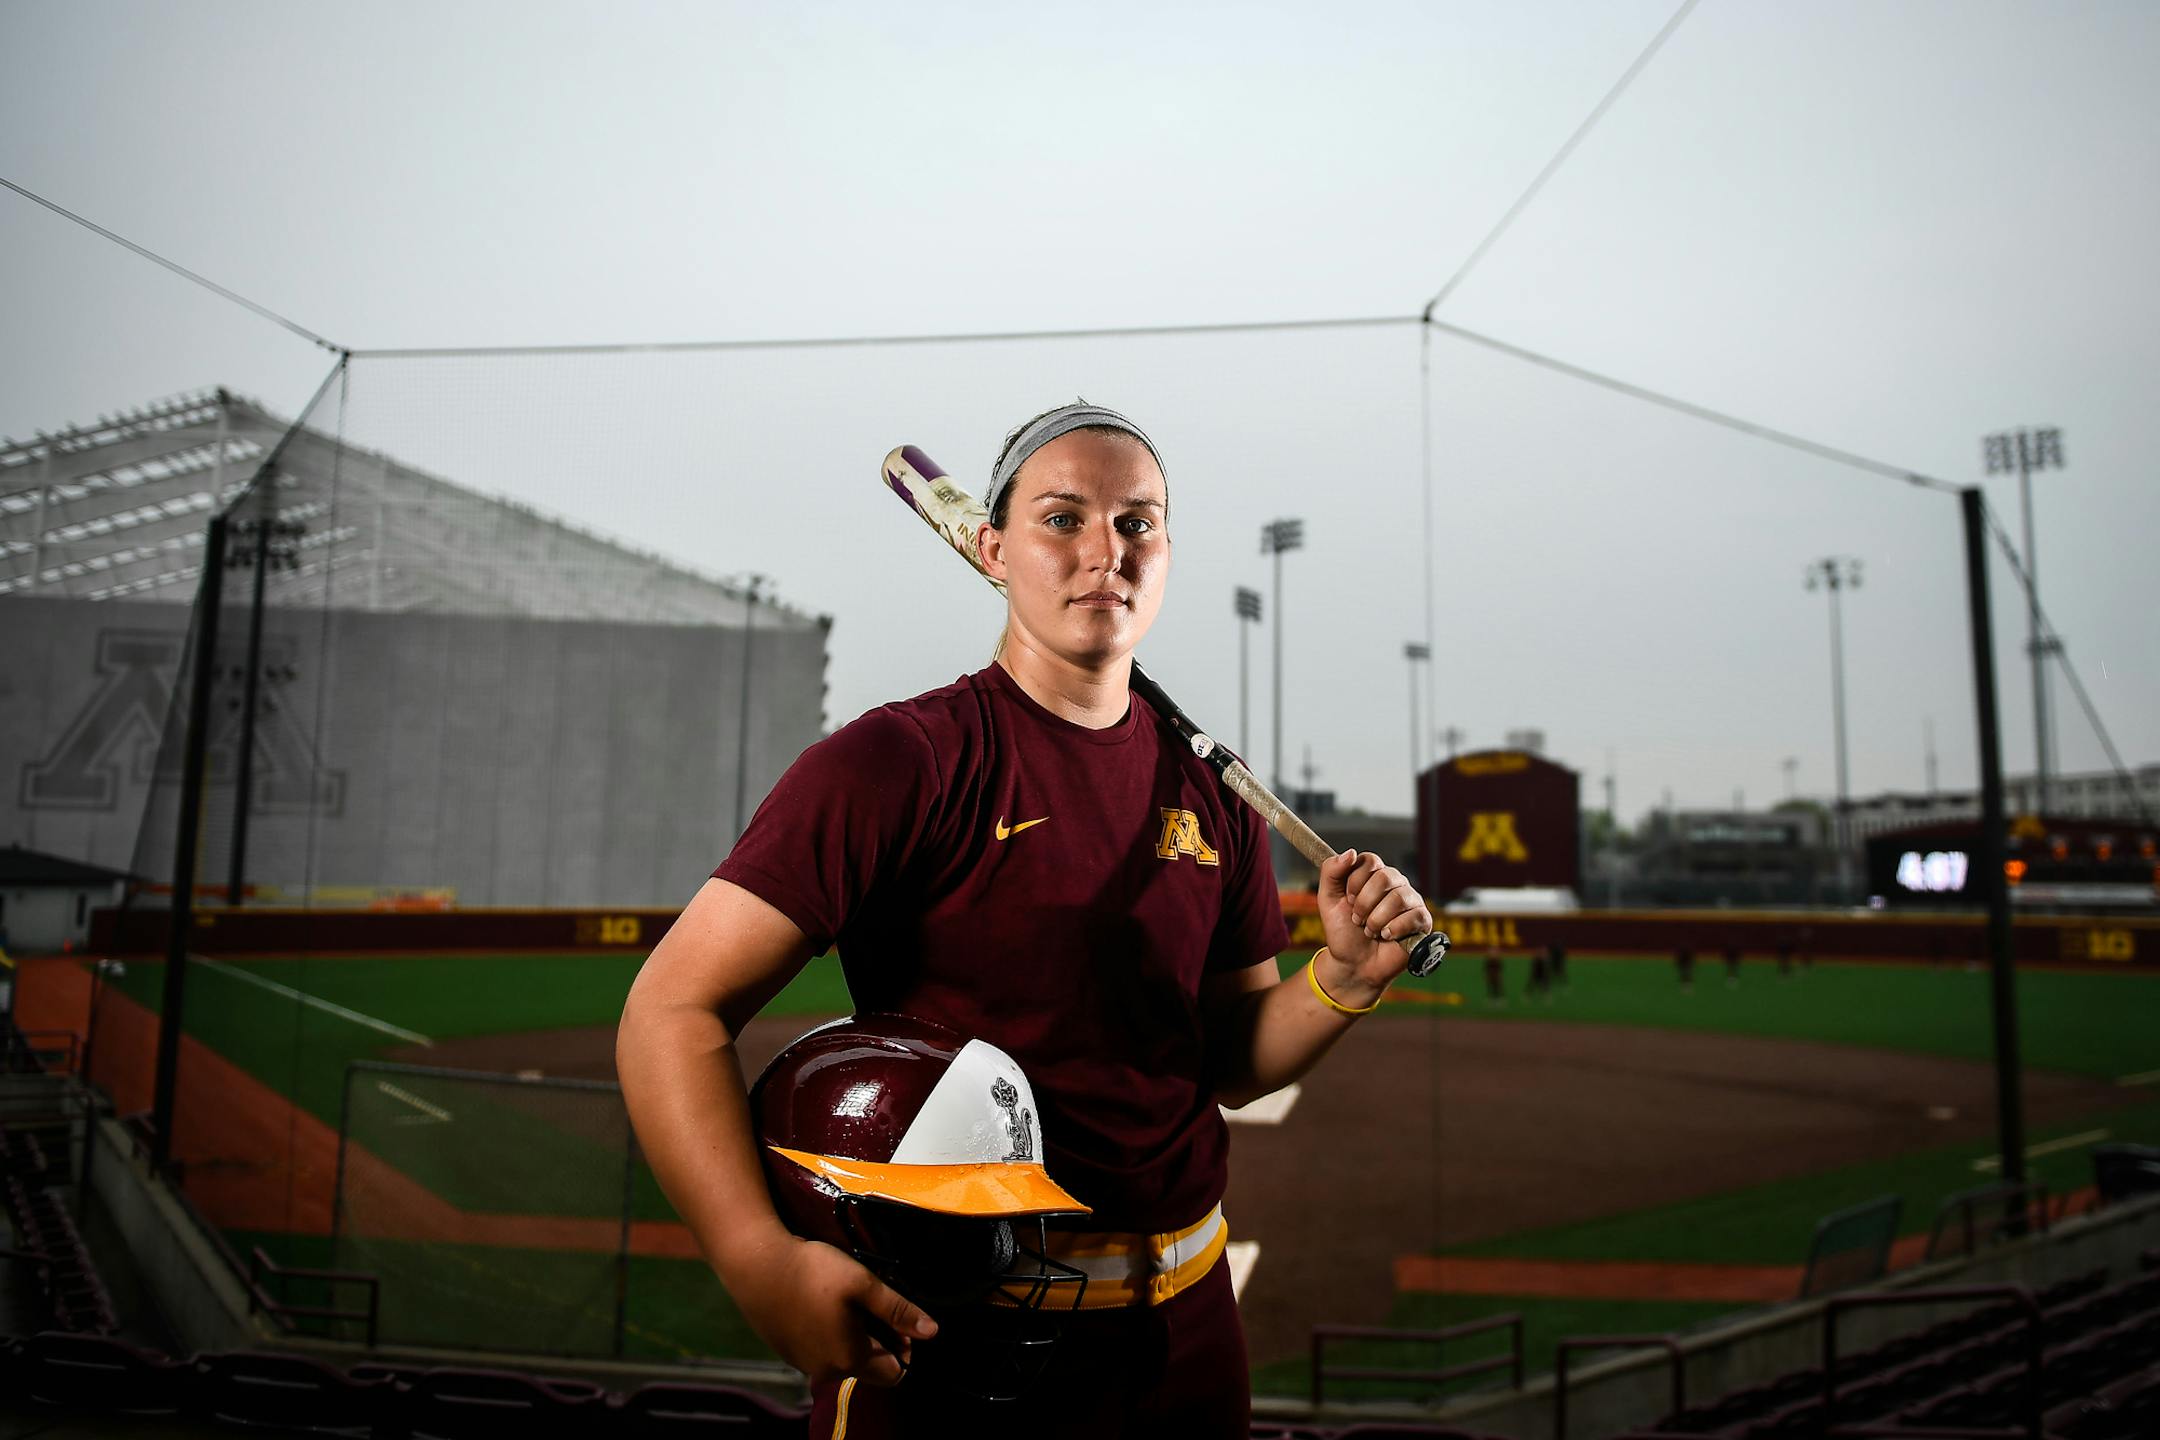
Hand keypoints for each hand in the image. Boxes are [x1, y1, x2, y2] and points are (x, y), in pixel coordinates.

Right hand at [731, 1234, 936, 1386]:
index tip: (895, 1317)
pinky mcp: (786, 1351)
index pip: (894, 1374)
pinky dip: (827, 1332)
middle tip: (868, 1302)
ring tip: (843, 1299)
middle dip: (877, 1339)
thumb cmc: (813, 1272)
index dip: (903, 1347)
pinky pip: (820, 1350)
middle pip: (868, 1366)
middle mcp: (827, 1371)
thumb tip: (932, 1332)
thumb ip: (898, 1310)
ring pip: (843, 1357)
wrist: (756, 1264)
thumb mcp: (863, 1284)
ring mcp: (803, 1364)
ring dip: (851, 1334)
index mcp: (851, 1359)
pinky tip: (820, 1303)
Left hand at [1316, 849, 1430, 1006]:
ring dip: (1376, 920)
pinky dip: (1393, 930)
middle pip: (1385, 877)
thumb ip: (1331, 871)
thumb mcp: (1327, 900)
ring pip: (1398, 898)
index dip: (1355, 882)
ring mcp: (1411, 900)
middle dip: (1364, 903)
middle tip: (1357, 919)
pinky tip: (1387, 937)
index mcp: (1374, 874)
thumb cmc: (1343, 931)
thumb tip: (1351, 852)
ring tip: (1370, 931)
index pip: (1370, 861)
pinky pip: (1413, 916)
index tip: (1348, 900)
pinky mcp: (1423, 920)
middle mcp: (1395, 883)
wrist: (1353, 964)